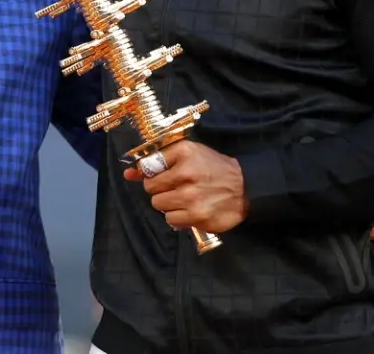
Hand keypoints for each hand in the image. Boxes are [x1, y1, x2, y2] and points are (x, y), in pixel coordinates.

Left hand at [123, 140, 248, 233]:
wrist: (246, 187)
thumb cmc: (213, 168)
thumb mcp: (188, 154)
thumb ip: (156, 161)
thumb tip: (128, 174)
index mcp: (183, 153)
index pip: (147, 167)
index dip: (152, 173)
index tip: (162, 175)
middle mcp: (186, 174)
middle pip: (151, 188)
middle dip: (160, 189)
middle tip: (177, 186)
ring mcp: (192, 198)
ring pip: (159, 205)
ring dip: (168, 203)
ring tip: (185, 198)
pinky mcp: (197, 217)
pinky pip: (171, 220)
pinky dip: (178, 216)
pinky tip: (191, 209)